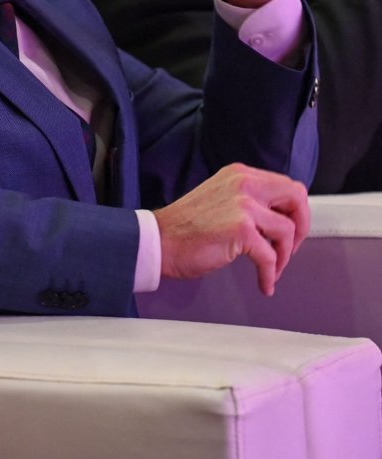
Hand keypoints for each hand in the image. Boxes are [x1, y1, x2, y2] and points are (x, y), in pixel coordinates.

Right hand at [154, 164, 310, 295]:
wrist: (157, 242)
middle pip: (297, 199)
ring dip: (284, 257)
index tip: (288, 230)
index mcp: (239, 175)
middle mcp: (244, 184)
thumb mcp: (220, 199)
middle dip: (301, 227)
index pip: (287, 185)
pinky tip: (264, 284)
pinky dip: (270, 274)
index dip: (293, 211)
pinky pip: (271, 257)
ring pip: (287, 231)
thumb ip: (248, 201)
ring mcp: (243, 206)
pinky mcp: (241, 230)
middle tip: (291, 248)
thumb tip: (279, 218)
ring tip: (272, 270)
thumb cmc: (184, 227)